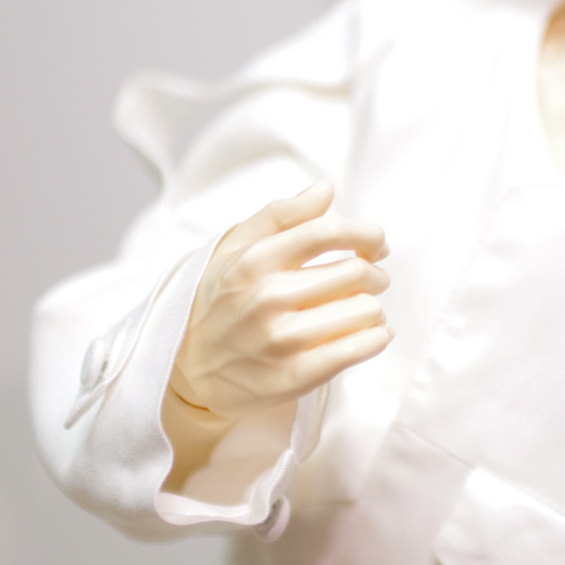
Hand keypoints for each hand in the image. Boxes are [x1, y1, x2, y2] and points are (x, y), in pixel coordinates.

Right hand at [169, 178, 391, 423]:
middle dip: (374, 272)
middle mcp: (267, 298)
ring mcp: (280, 340)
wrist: (187, 369)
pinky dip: (376, 338)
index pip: (327, 232)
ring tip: (364, 309)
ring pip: (364, 311)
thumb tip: (325, 188)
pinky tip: (373, 333)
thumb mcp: (235, 248)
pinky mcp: (293, 377)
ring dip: (374, 307)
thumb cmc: (220, 300)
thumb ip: (282, 214)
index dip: (366, 234)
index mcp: (254, 261)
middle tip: (371, 278)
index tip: (376, 243)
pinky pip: (356, 350)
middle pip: (355, 272)